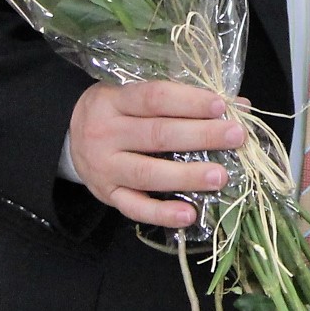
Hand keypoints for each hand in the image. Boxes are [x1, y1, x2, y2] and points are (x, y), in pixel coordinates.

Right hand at [67, 81, 248, 229]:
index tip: (221, 106)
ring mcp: (105, 168)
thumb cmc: (117, 112)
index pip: (154, 98)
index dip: (189, 102)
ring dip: (187, 176)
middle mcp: (106, 133)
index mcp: (114, 101)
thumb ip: (183, 99)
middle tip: (236, 137)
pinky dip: (162, 214)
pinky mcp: (107, 195)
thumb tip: (239, 106)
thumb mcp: (138, 96)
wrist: (70, 137)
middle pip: (156, 135)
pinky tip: (190, 214)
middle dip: (200, 136)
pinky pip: (135, 208)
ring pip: (148, 173)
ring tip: (220, 176)